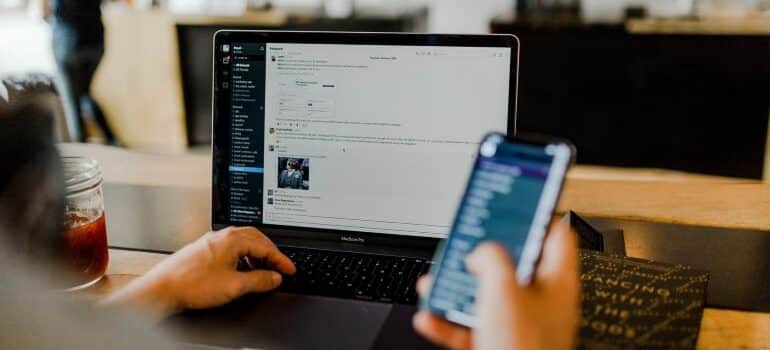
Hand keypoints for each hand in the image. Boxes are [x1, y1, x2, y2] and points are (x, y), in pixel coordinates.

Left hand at [103, 227, 295, 319]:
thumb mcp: (235, 285)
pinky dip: (242, 257)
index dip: (281, 260)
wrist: (163, 288)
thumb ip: (260, 280)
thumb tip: (275, 277)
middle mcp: (222, 236)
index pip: (266, 246)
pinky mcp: (203, 250)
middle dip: (271, 253)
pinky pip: (230, 248)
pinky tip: (241, 270)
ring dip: (256, 255)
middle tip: (280, 266)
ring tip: (263, 271)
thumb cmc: (192, 284)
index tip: (290, 269)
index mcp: (233, 239)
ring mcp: (211, 241)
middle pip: (256, 239)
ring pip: (242, 243)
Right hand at [413, 221, 579, 349]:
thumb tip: (481, 251)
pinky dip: (448, 320)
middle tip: (464, 242)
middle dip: (480, 254)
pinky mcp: (498, 344)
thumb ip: (491, 257)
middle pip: (511, 263)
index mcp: (556, 281)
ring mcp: (519, 325)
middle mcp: (540, 302)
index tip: (515, 200)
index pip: (554, 233)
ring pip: (485, 295)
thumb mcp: (503, 289)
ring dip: (456, 287)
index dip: (534, 213)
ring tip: (437, 280)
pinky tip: (431, 315)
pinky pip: (470, 326)